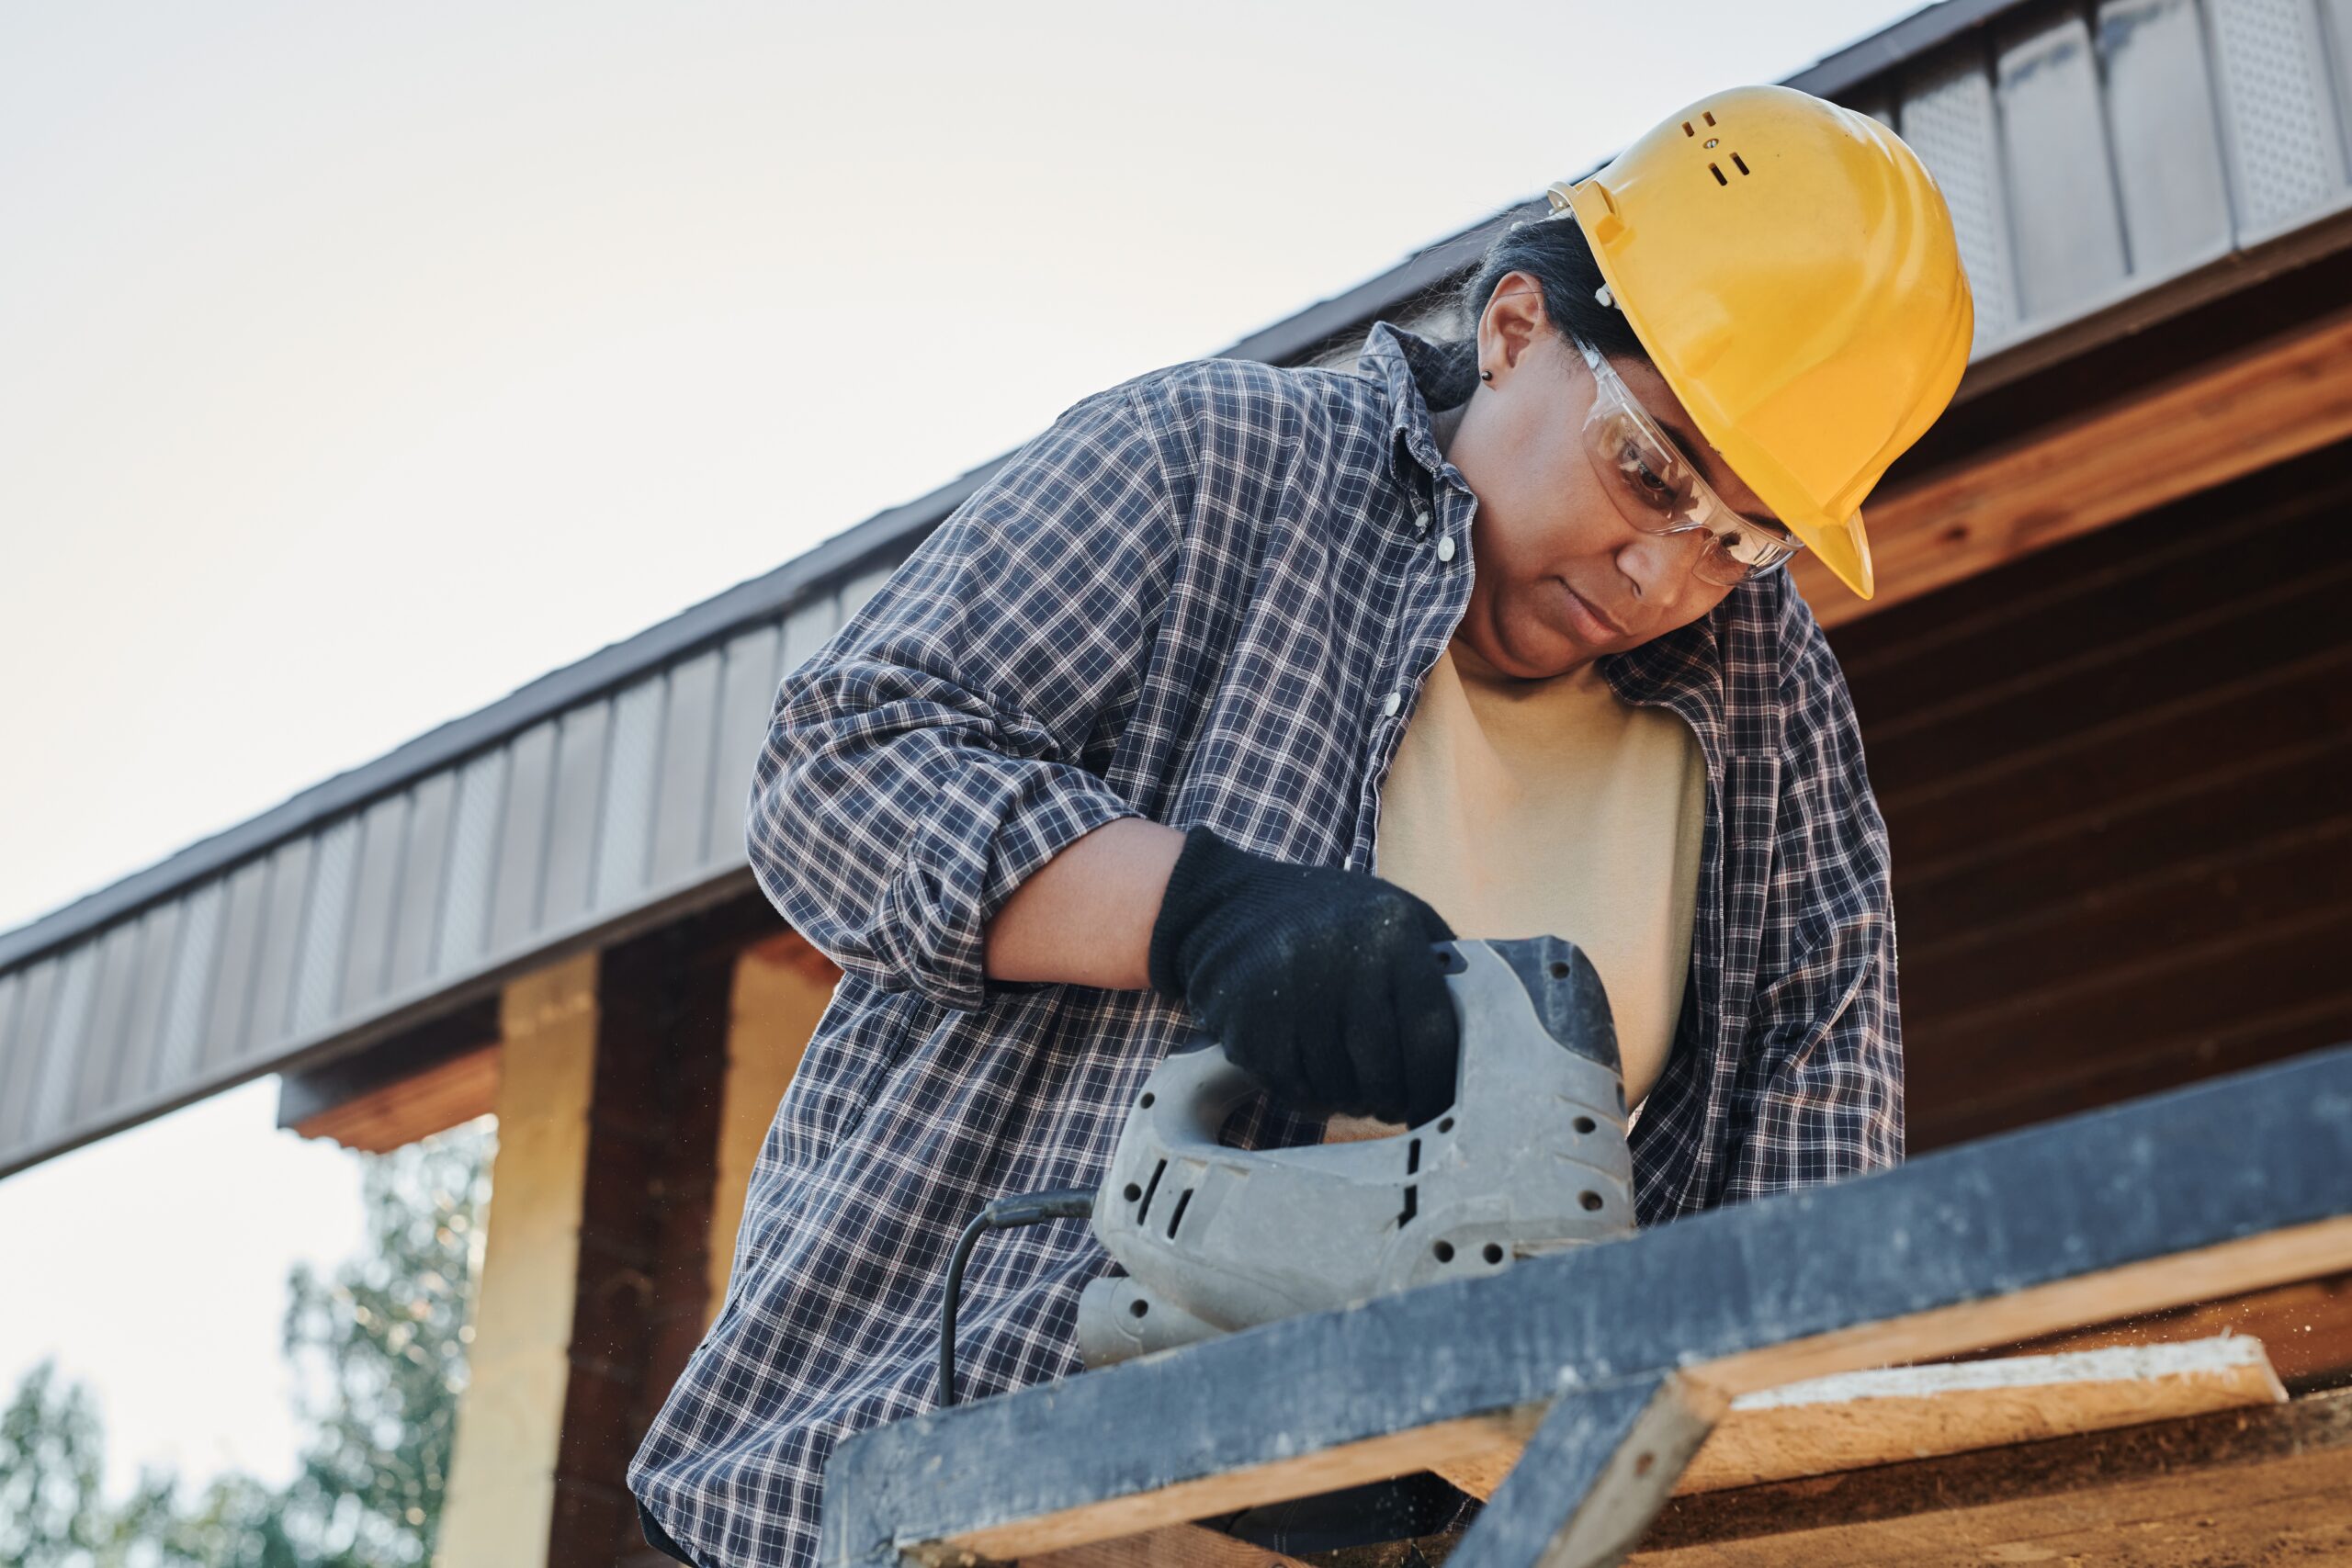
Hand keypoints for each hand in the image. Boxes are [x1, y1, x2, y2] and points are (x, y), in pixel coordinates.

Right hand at [1146, 827, 1459, 1124]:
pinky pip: (1295, 1090)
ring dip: (1349, 1099)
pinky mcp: (1250, 1027)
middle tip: (1392, 1102)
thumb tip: (1491, 1019)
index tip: (1441, 1108)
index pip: (1432, 1034)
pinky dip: (1309, 1095)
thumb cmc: (1326, 917)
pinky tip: (1311, 1072)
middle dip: (1393, 1099)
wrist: (1224, 906)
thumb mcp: (1390, 911)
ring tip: (1350, 1081)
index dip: (1439, 1085)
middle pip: (1385, 1072)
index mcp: (1391, 936)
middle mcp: (1343, 964)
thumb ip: (1438, 958)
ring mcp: (1292, 997)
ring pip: (1339, 1088)